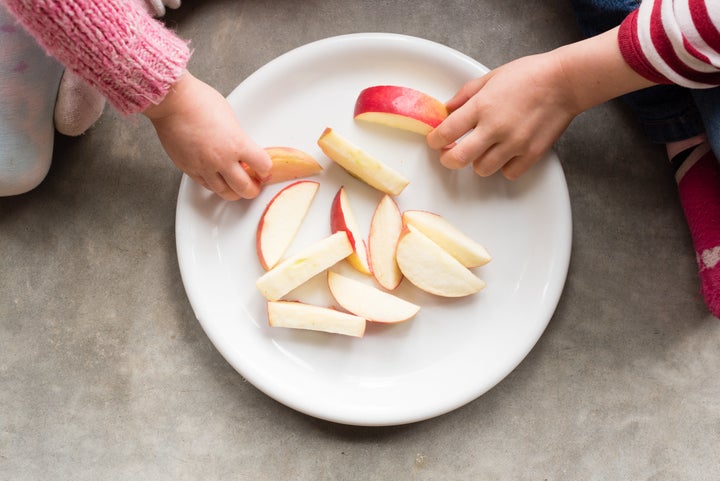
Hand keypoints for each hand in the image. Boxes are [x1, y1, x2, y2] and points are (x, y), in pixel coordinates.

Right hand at [144, 71, 270, 199]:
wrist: (172, 102)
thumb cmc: (199, 101)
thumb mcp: (230, 118)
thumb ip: (237, 137)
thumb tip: (241, 148)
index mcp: (237, 143)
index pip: (263, 166)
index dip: (265, 168)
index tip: (264, 168)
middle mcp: (222, 159)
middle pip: (245, 188)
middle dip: (253, 189)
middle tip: (254, 187)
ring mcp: (204, 166)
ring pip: (225, 192)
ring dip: (234, 193)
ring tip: (237, 189)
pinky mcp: (188, 168)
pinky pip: (206, 185)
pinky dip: (215, 186)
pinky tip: (218, 182)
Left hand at [427, 51, 578, 179]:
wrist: (565, 81)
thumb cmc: (529, 75)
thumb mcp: (490, 77)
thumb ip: (465, 95)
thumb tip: (447, 110)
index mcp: (482, 106)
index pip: (446, 133)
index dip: (434, 141)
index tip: (435, 141)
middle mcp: (495, 127)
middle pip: (458, 159)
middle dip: (448, 159)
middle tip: (450, 154)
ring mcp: (514, 143)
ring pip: (482, 169)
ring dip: (478, 161)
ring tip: (484, 149)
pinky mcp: (532, 153)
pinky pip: (508, 173)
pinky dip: (504, 166)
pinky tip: (505, 153)